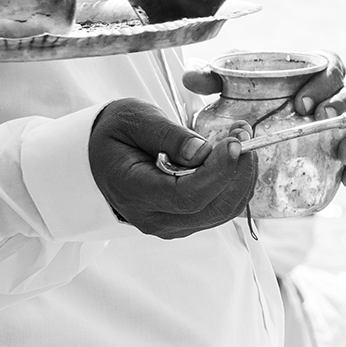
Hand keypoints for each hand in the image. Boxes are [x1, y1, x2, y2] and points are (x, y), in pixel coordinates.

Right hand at [89, 98, 256, 237]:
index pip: (187, 196)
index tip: (234, 143)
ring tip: (241, 141)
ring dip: (240, 177)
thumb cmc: (114, 136)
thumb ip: (167, 135)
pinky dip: (235, 184)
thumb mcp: (132, 120)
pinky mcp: (187, 222)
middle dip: (236, 171)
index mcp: (134, 194)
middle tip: (244, 135)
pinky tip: (235, 158)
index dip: (218, 172)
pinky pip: (221, 209)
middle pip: (212, 207)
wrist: (102, 158)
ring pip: (222, 211)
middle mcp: (156, 219)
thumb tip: (203, 152)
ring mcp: (174, 226)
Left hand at [184, 50, 345, 188]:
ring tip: (343, 154)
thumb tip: (193, 79)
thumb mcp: (236, 86)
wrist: (269, 126)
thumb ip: (215, 79)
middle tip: (320, 120)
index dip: (322, 83)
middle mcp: (342, 95)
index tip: (301, 102)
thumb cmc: (259, 98)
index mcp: (320, 71)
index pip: (332, 68)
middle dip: (343, 107)